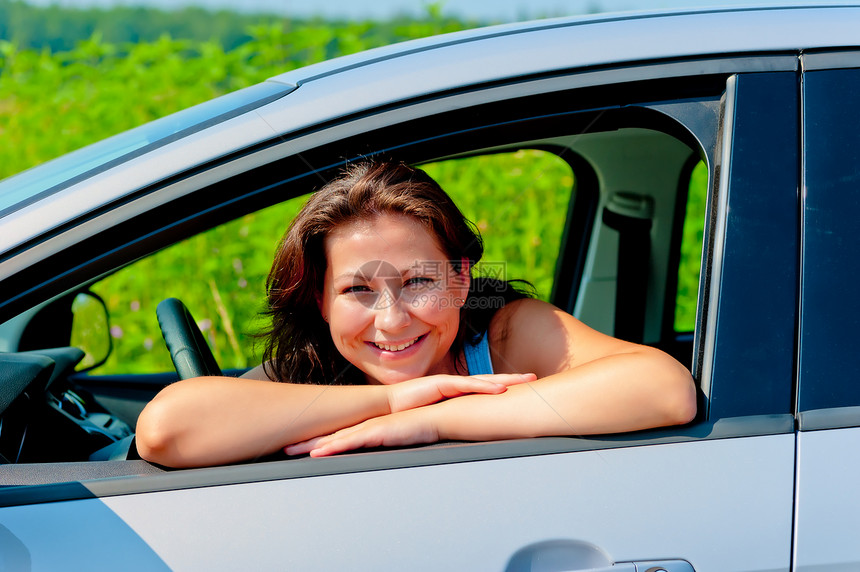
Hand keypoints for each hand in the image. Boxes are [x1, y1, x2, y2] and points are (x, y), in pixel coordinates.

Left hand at [285, 408, 437, 456]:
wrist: (434, 416)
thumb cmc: (419, 426)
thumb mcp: (397, 437)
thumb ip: (386, 443)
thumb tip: (379, 449)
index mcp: (366, 429)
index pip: (336, 436)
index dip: (317, 440)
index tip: (300, 446)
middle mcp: (363, 428)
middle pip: (328, 436)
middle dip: (304, 442)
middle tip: (285, 448)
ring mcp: (367, 430)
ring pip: (333, 440)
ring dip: (310, 446)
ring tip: (290, 451)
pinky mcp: (375, 434)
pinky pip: (349, 442)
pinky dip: (332, 448)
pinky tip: (317, 454)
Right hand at [386, 373, 535, 413]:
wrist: (386, 408)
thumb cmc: (408, 414)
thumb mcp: (437, 418)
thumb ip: (452, 422)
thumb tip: (468, 435)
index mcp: (456, 394)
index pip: (484, 389)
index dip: (504, 386)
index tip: (524, 388)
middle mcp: (455, 385)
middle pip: (489, 380)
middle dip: (512, 378)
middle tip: (533, 378)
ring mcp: (448, 383)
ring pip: (483, 380)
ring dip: (505, 379)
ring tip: (525, 380)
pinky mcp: (440, 384)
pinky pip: (467, 384)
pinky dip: (484, 386)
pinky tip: (501, 388)